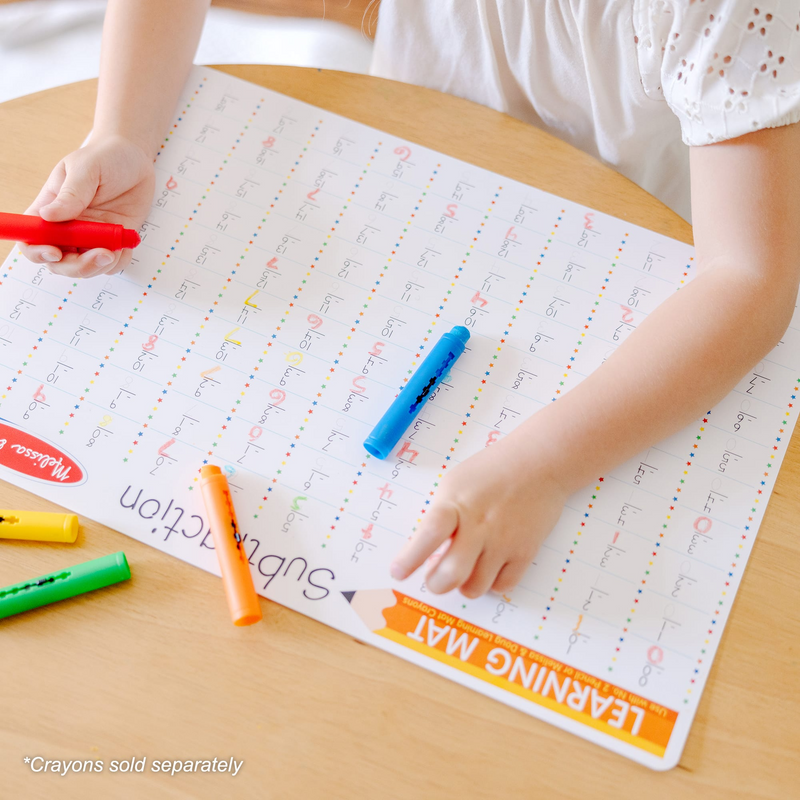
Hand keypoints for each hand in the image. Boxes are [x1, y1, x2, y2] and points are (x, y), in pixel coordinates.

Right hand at [18, 134, 154, 277]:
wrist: (135, 159)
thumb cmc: (104, 158)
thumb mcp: (86, 169)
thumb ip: (71, 194)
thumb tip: (49, 216)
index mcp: (49, 209)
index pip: (30, 238)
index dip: (37, 251)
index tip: (56, 252)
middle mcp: (67, 228)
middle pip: (59, 262)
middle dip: (77, 266)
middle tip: (101, 253)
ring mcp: (90, 237)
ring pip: (86, 268)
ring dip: (100, 265)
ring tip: (116, 246)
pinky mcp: (112, 241)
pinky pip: (112, 264)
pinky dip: (119, 261)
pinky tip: (126, 243)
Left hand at [390, 430, 567, 597]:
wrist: (540, 463)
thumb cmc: (491, 471)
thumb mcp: (454, 484)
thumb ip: (439, 515)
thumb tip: (422, 550)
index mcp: (456, 504)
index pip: (430, 535)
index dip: (410, 558)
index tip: (397, 572)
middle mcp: (479, 526)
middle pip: (451, 574)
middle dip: (436, 584)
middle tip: (434, 577)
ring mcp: (504, 541)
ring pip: (475, 587)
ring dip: (464, 585)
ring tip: (465, 569)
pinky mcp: (525, 552)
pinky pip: (502, 586)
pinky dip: (492, 584)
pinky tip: (488, 568)